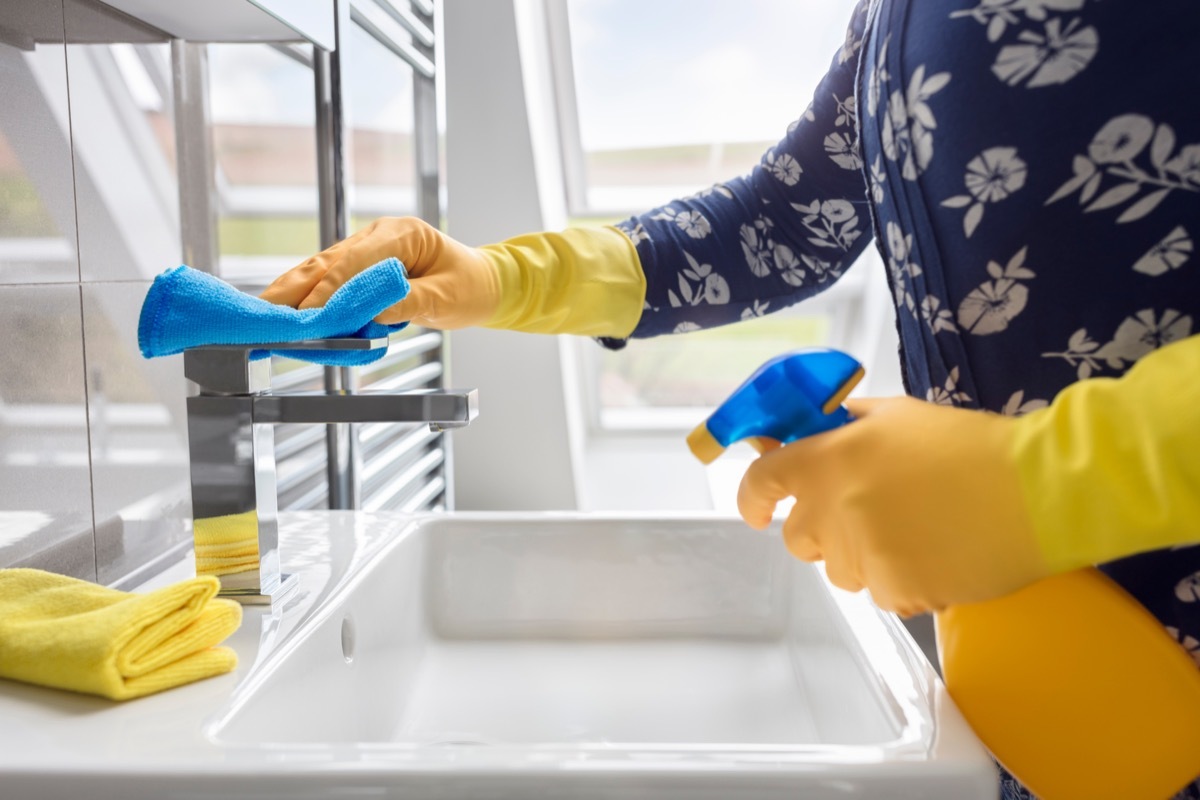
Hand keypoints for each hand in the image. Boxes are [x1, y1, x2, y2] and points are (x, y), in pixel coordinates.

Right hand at [260, 217, 500, 328]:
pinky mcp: (362, 268)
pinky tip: (289, 312)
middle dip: (295, 287)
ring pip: (321, 270)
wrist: (483, 284)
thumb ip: (406, 303)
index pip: (355, 260)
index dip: (330, 290)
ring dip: (294, 292)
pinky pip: (331, 281)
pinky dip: (310, 297)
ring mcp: (367, 249)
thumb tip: (367, 315)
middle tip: (267, 313)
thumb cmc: (470, 287)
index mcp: (401, 233)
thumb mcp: (445, 298)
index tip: (311, 315)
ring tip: (266, 313)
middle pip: (327, 261)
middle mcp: (378, 236)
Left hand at [736, 396, 1048, 615]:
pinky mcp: (896, 590)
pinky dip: (902, 582)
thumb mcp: (895, 417)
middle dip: (821, 530)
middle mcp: (834, 508)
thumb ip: (840, 427)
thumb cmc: (970, 447)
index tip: (756, 508)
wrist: (1036, 490)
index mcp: (826, 459)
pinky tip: (939, 554)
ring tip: (916, 532)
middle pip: (796, 538)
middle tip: (865, 515)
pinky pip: (881, 594)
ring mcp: (863, 553)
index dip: (752, 498)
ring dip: (864, 557)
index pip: (760, 482)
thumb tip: (802, 434)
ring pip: (839, 571)